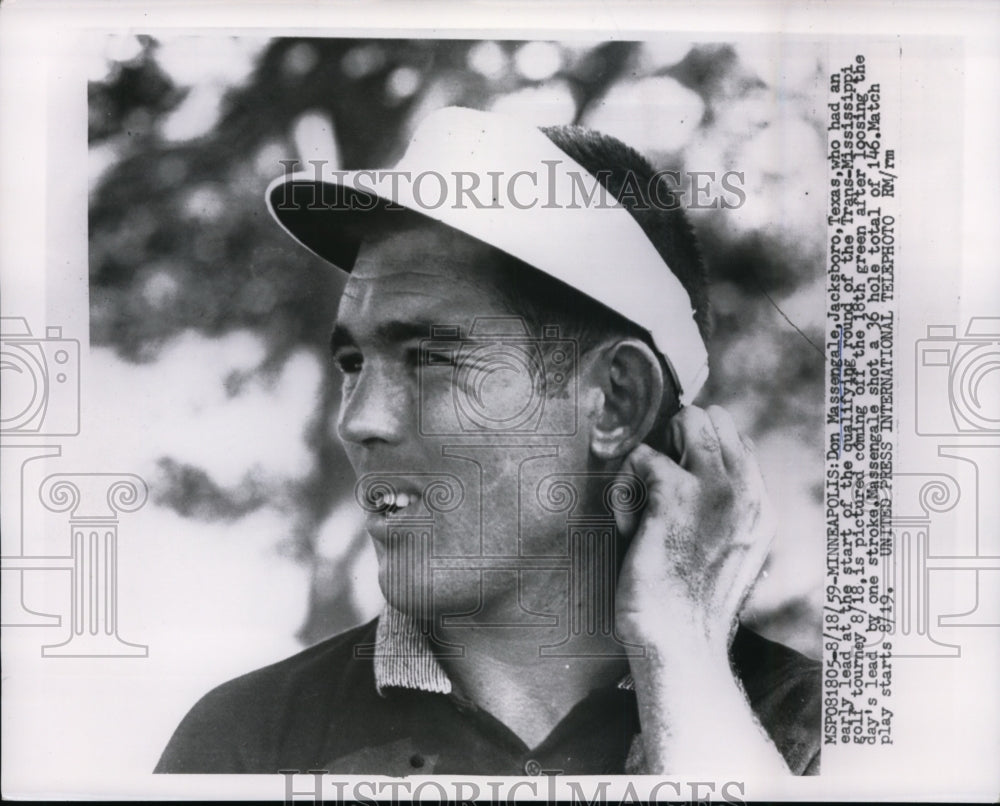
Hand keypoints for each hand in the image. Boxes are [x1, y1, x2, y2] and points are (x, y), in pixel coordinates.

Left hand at [613, 404, 775, 655]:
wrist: (679, 643)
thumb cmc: (690, 604)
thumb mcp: (727, 554)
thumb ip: (724, 513)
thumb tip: (691, 476)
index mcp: (760, 507)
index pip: (737, 441)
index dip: (699, 448)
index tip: (676, 477)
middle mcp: (746, 491)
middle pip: (712, 418)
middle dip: (677, 438)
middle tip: (657, 481)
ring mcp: (714, 488)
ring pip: (685, 421)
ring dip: (653, 455)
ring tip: (643, 499)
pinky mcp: (675, 494)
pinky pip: (641, 456)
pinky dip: (625, 487)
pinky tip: (629, 524)